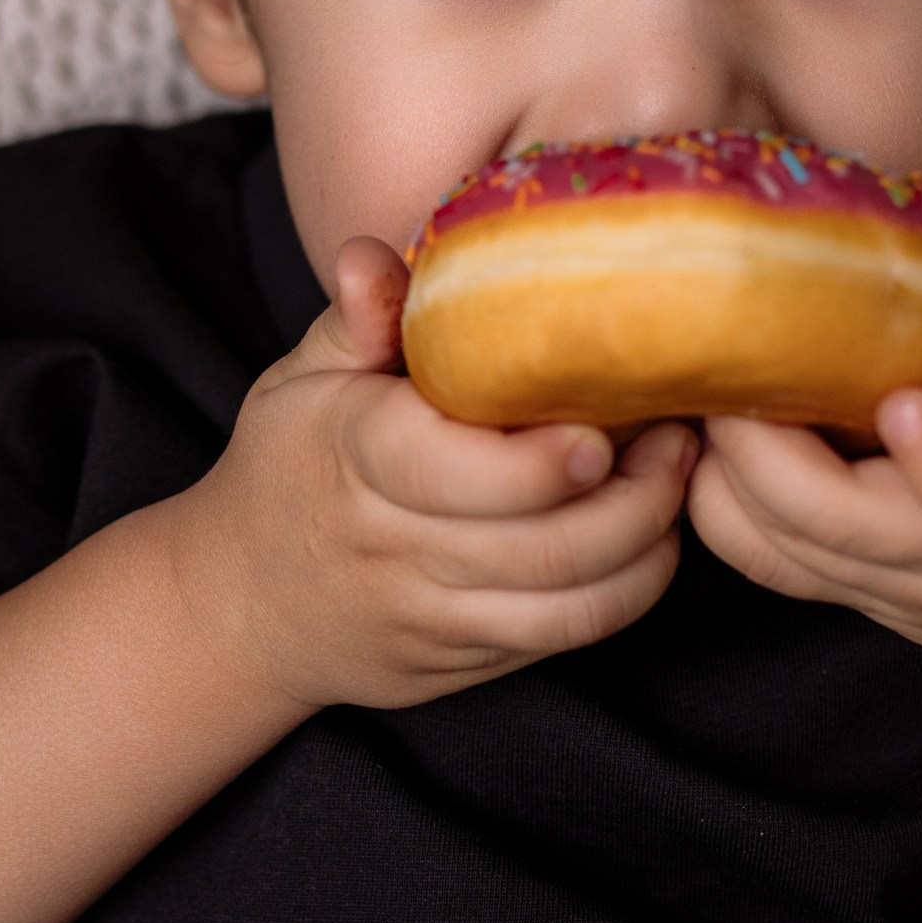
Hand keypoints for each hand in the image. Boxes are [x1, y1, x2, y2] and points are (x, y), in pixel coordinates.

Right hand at [199, 237, 694, 717]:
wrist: (242, 607)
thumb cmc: (289, 468)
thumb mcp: (301, 380)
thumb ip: (355, 319)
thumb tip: (373, 257)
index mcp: (356, 461)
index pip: (455, 475)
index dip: (541, 464)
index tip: (602, 427)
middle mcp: (394, 550)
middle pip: (539, 549)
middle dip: (635, 500)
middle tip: (679, 439)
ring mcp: (431, 618)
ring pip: (564, 609)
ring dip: (645, 551)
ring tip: (676, 485)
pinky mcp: (463, 665)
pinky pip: (560, 642)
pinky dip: (623, 595)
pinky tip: (648, 541)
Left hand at [686, 253, 921, 670]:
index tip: (901, 399)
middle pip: (845, 531)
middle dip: (772, 448)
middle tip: (730, 348)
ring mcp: (890, 590)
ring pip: (781, 548)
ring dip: (728, 469)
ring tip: (702, 374)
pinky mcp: (841, 593)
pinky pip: (755, 559)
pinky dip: (714, 498)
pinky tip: (707, 422)